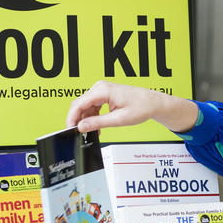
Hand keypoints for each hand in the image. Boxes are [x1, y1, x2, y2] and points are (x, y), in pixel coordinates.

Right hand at [65, 81, 198, 133]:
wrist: (152, 103)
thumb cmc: (141, 107)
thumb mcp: (119, 119)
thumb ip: (98, 123)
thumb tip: (82, 127)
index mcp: (103, 90)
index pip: (78, 104)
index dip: (71, 118)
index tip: (70, 130)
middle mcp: (100, 87)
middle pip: (79, 104)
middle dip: (78, 120)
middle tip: (80, 135)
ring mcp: (102, 90)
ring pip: (85, 106)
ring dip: (86, 120)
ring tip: (92, 133)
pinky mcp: (104, 94)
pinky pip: (92, 106)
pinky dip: (92, 117)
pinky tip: (97, 127)